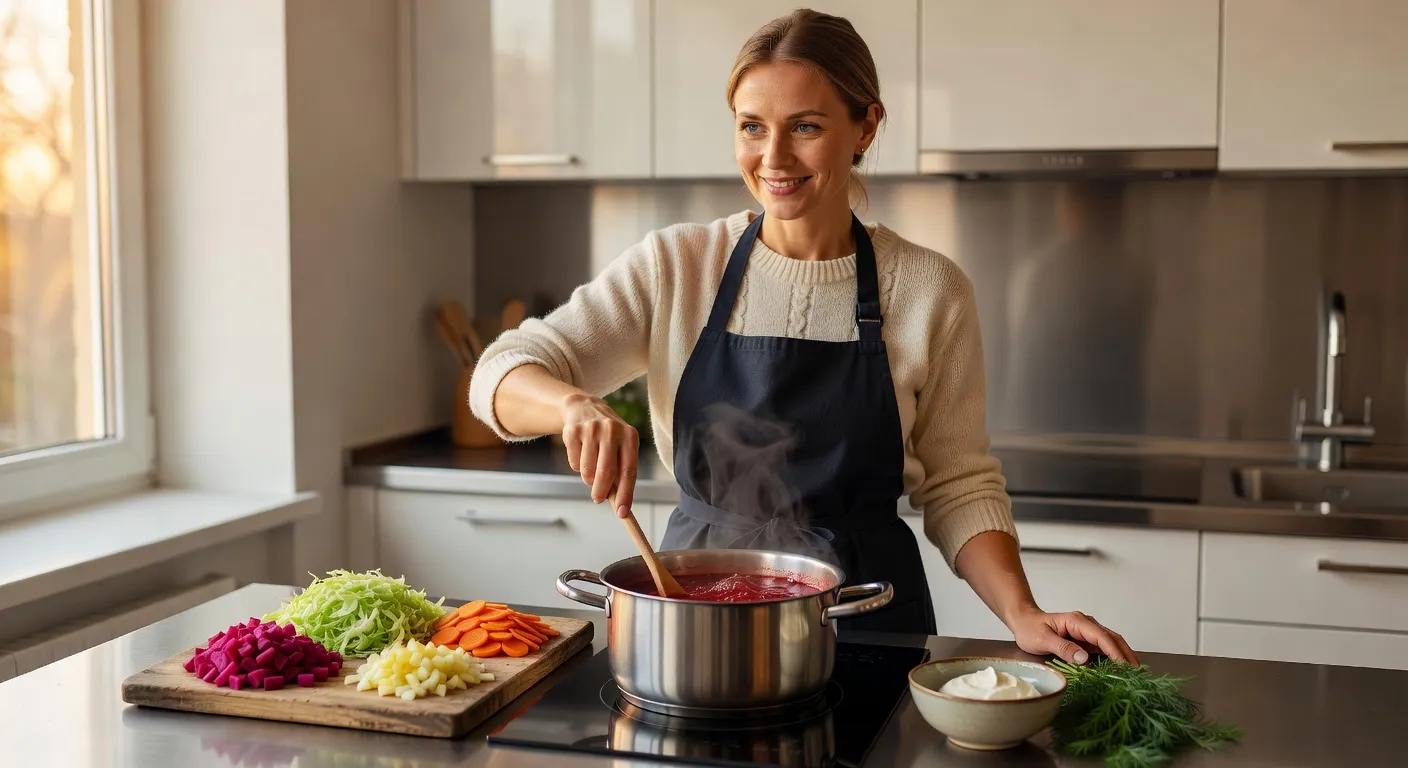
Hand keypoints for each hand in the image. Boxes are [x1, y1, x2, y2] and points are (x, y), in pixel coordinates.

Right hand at [560, 393, 639, 516]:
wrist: (583, 408)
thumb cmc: (607, 436)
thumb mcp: (621, 447)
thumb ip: (621, 473)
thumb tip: (621, 505)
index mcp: (630, 436)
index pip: (629, 471)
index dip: (626, 494)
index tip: (622, 513)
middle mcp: (612, 430)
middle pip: (606, 473)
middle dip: (601, 492)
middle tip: (597, 499)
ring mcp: (592, 429)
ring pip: (587, 471)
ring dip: (588, 478)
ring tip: (591, 467)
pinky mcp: (573, 431)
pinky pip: (574, 463)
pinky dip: (577, 466)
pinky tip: (581, 453)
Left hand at [1006, 605, 1138, 665]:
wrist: (1023, 621)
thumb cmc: (1030, 629)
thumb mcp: (1043, 639)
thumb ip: (1063, 648)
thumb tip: (1084, 659)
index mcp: (1078, 622)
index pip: (1103, 638)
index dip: (1116, 653)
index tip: (1125, 668)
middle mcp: (1086, 624)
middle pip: (1113, 639)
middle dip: (1127, 655)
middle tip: (1139, 673)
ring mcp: (1088, 632)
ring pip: (1112, 643)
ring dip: (1124, 656)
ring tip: (1136, 673)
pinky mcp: (1086, 640)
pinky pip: (1104, 648)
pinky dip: (1115, 657)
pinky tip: (1122, 669)